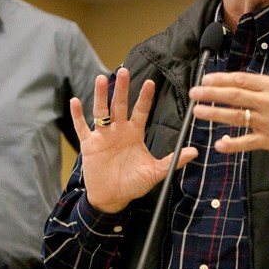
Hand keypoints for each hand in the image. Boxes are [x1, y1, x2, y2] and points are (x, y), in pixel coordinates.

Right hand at [71, 67, 198, 213]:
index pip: (140, 111)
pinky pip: (81, 127)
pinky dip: (77, 115)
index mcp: (134, 133)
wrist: (112, 198)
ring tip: (100, 78)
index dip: (145, 97)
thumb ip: (173, 161)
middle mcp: (118, 130)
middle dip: (122, 89)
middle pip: (119, 105)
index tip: (151, 82)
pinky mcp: (89, 144)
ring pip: (101, 111)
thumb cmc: (133, 184)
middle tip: (124, 71)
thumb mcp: (155, 172)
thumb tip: (194, 152)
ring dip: (100, 95)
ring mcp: (103, 136)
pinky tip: (75, 102)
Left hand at [188, 25, 268, 155]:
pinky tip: (219, 143)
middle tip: (193, 93)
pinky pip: (248, 142)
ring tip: (197, 112)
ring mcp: (268, 122)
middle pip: (235, 96)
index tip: (206, 78)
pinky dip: (234, 144)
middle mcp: (268, 103)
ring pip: (237, 117)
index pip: (242, 80)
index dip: (222, 79)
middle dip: (211, 94)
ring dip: (215, 115)